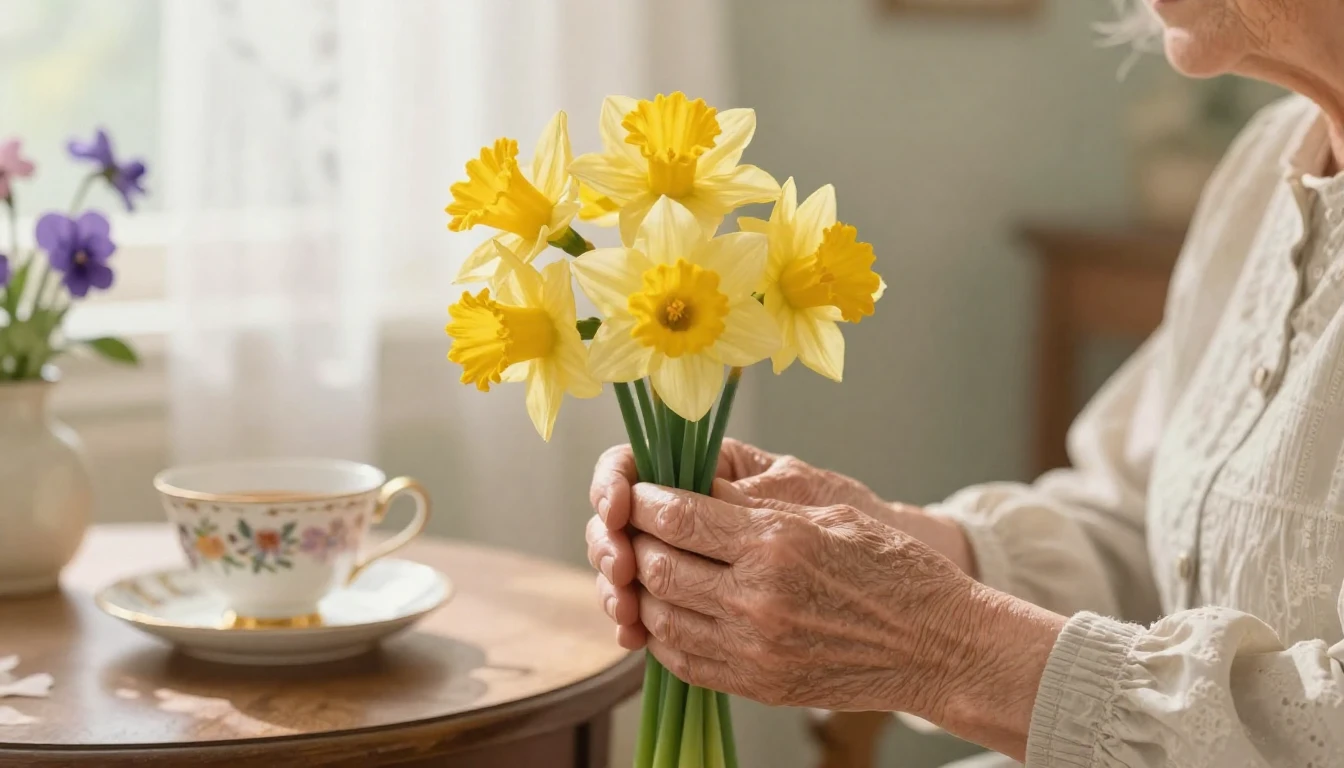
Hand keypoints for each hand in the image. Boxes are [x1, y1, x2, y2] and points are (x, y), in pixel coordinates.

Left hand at [586, 441, 973, 646]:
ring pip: (661, 617)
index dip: (643, 500)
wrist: (937, 644)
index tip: (636, 491)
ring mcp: (755, 649)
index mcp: (776, 543)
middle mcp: (758, 599)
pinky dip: (665, 635)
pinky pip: (684, 661)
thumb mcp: (826, 513)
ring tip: (651, 570)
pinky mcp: (759, 685)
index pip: (677, 517)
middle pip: (657, 567)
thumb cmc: (890, 567)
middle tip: (636, 529)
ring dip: (644, 592)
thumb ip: (753, 507)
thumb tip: (690, 492)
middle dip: (636, 543)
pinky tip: (673, 613)